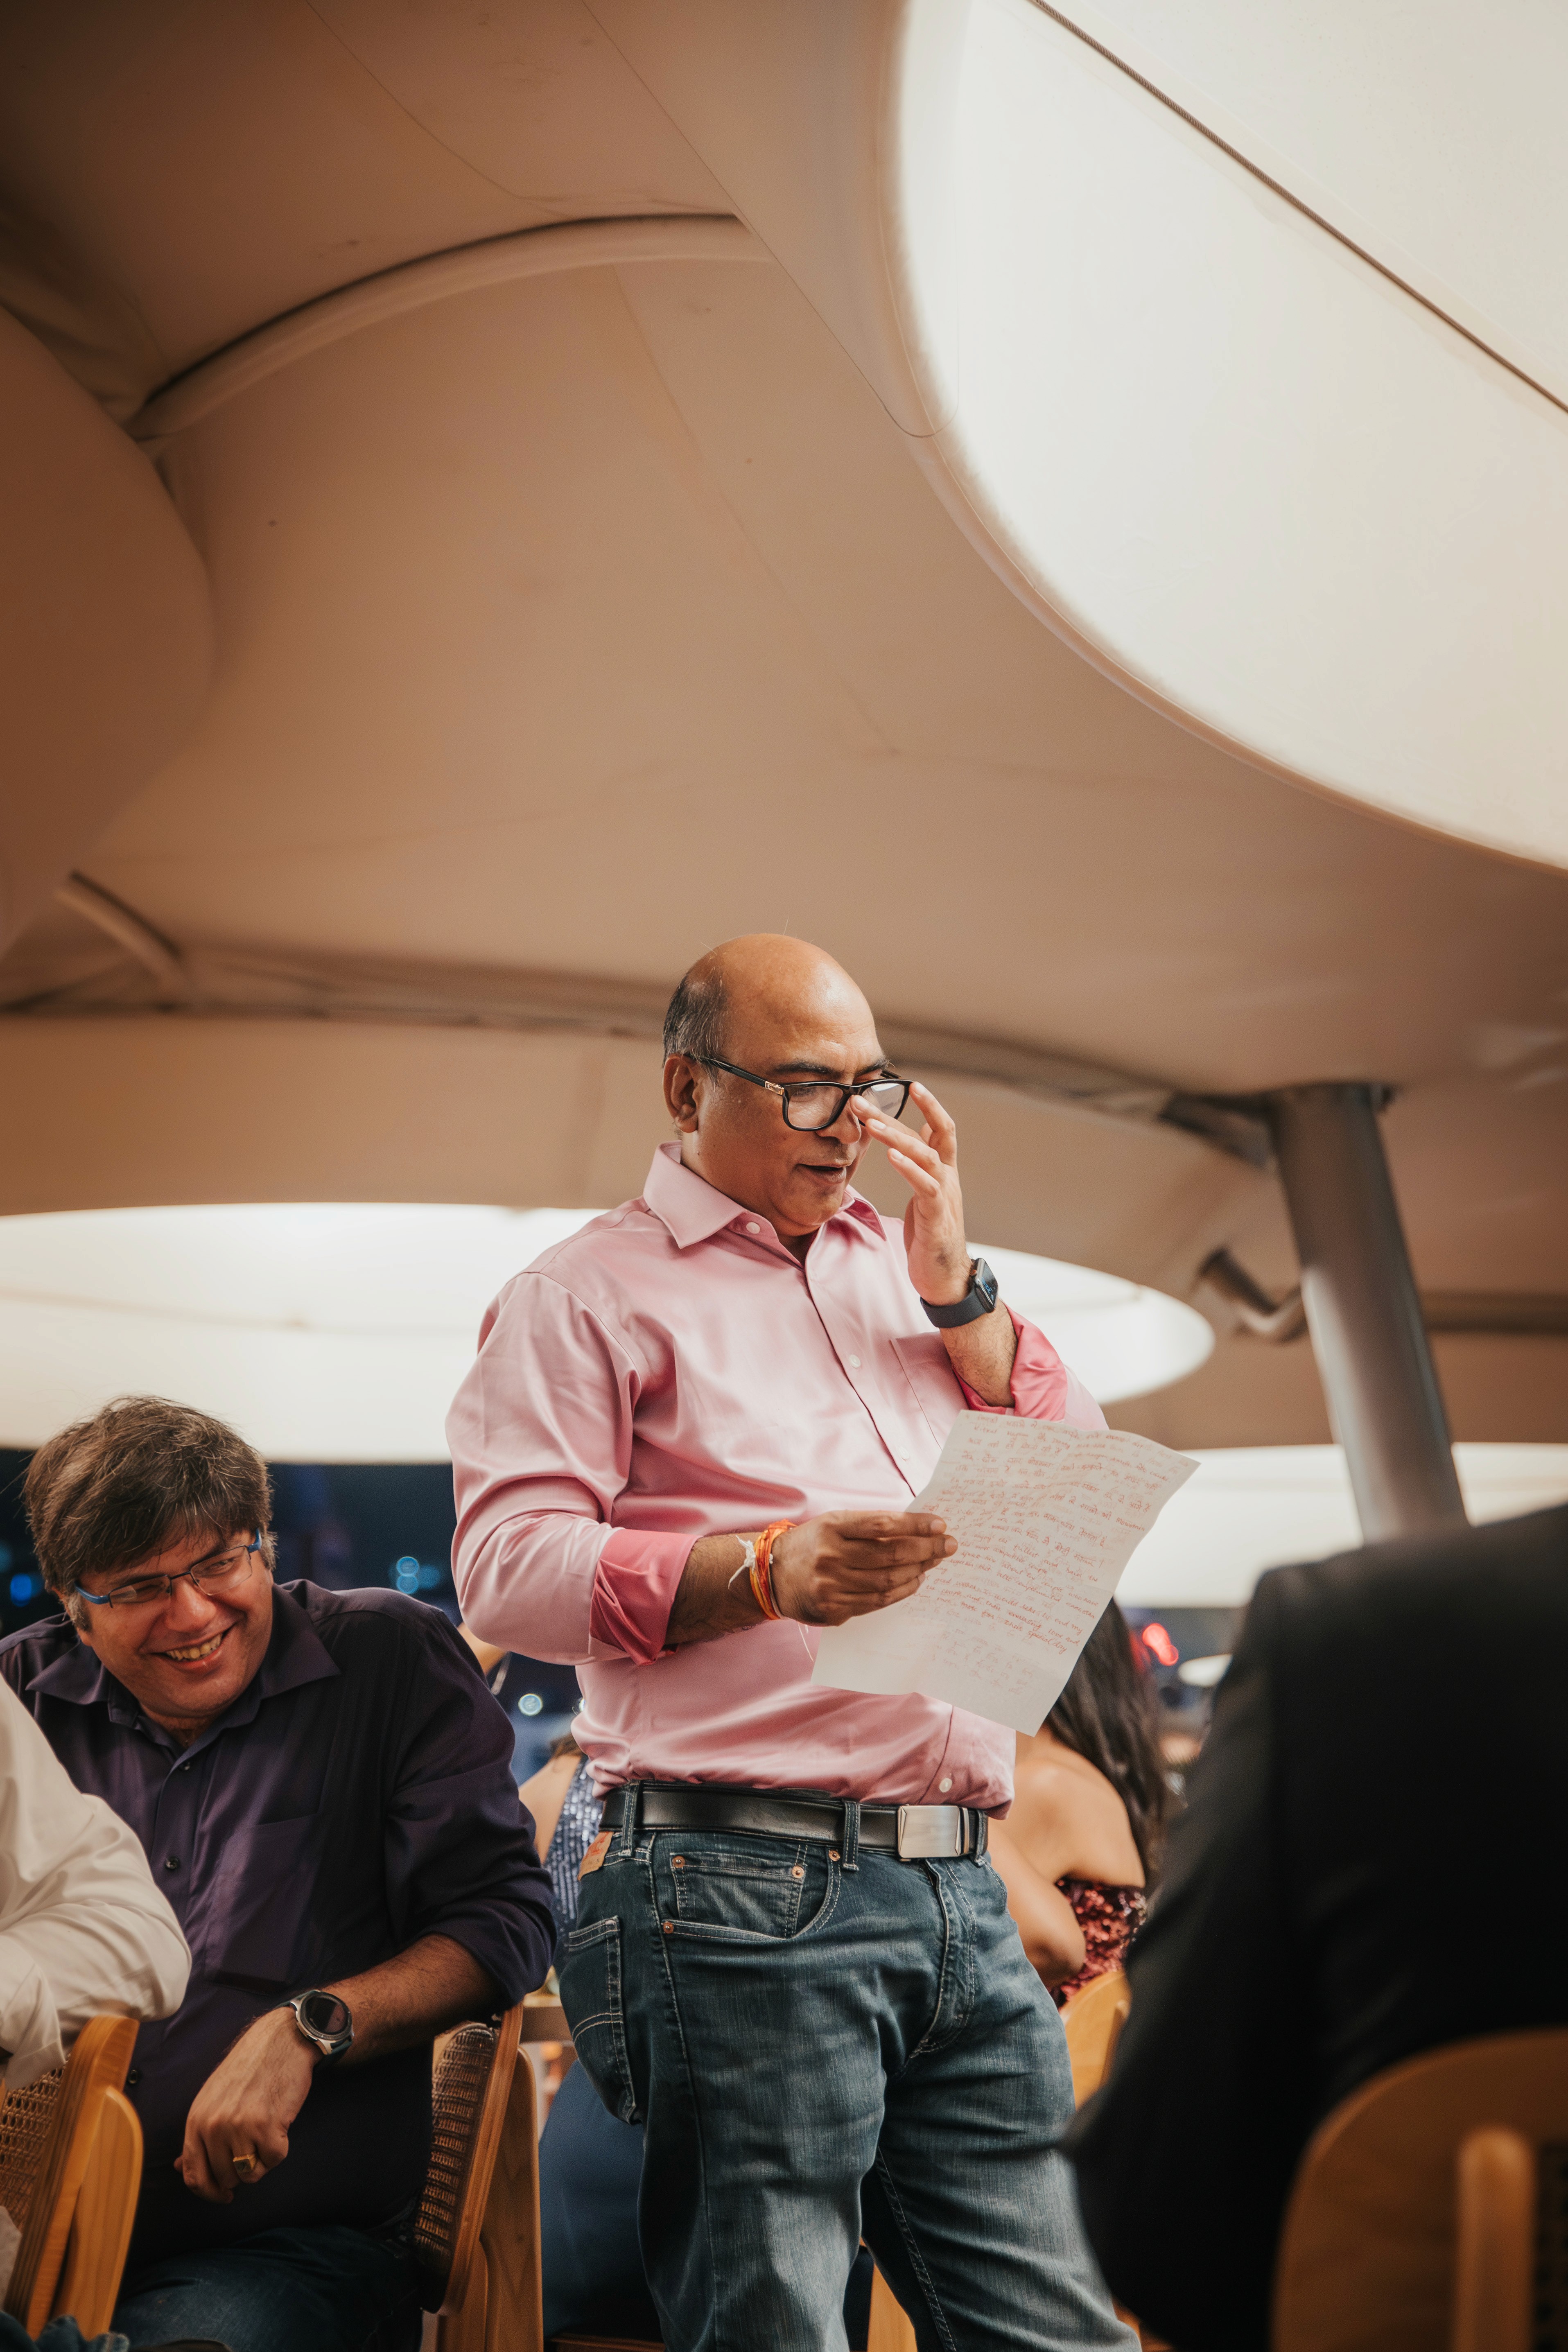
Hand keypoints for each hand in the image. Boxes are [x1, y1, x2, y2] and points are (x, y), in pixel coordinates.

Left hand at [176, 2007, 316, 2201]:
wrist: (279, 2041)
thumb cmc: (247, 2070)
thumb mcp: (212, 2099)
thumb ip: (198, 2134)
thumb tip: (179, 2168)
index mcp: (196, 2121)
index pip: (193, 2176)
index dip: (209, 2192)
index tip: (224, 2193)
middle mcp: (214, 2127)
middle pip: (225, 2179)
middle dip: (241, 2169)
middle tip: (253, 2144)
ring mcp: (239, 2127)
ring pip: (249, 2174)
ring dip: (261, 2159)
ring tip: (265, 2132)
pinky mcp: (267, 2127)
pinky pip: (274, 2160)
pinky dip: (280, 2148)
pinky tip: (279, 2126)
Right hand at [768, 1511, 955, 1624]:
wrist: (772, 1575)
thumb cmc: (812, 1544)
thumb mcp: (833, 1524)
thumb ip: (869, 1526)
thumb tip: (916, 1528)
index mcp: (832, 1527)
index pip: (882, 1524)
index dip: (915, 1524)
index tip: (940, 1524)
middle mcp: (830, 1556)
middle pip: (890, 1554)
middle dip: (926, 1549)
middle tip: (948, 1545)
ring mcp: (831, 1585)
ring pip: (887, 1580)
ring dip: (917, 1571)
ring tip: (933, 1562)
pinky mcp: (834, 1609)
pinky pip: (877, 1602)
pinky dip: (901, 1591)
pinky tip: (914, 1582)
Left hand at [858, 1082, 970, 1304]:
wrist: (946, 1278)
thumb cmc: (932, 1236)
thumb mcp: (927, 1194)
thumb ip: (923, 1165)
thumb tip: (918, 1134)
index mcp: (944, 1173)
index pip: (941, 1130)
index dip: (930, 1105)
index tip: (910, 1084)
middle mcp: (948, 1179)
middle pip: (929, 1136)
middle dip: (895, 1116)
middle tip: (862, 1100)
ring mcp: (945, 1197)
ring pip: (926, 1157)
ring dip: (897, 1137)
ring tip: (871, 1122)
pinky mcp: (937, 1218)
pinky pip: (925, 1187)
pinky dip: (909, 1168)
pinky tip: (891, 1155)